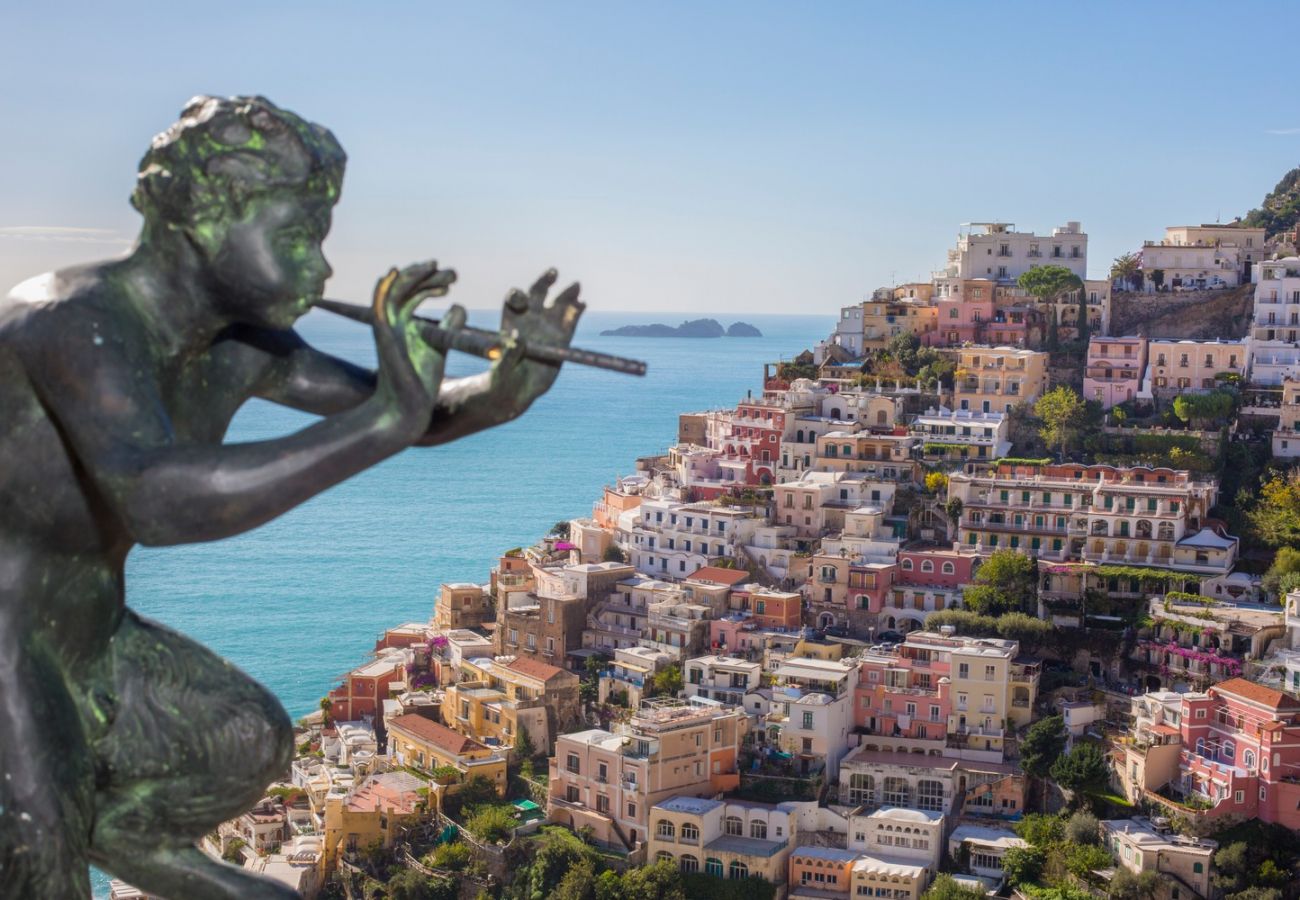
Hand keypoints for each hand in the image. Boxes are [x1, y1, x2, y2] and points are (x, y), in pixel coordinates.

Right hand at [371, 260, 462, 441]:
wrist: (405, 410)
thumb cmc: (420, 382)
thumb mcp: (438, 345)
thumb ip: (447, 325)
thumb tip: (459, 305)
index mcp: (404, 324)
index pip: (414, 293)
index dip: (431, 281)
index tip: (452, 278)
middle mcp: (393, 323)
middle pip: (405, 287)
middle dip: (427, 275)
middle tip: (452, 273)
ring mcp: (386, 329)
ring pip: (393, 290)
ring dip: (414, 275)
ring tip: (437, 267)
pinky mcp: (383, 337)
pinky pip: (378, 307)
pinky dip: (383, 288)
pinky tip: (394, 272)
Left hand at [489, 269, 583, 418]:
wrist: (518, 391)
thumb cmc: (502, 378)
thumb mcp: (501, 369)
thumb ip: (509, 355)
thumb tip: (518, 339)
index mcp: (511, 321)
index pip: (513, 301)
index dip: (517, 296)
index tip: (520, 297)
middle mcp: (530, 318)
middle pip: (537, 294)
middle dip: (544, 282)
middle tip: (553, 273)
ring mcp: (547, 326)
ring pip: (558, 303)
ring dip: (566, 293)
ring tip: (575, 286)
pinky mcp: (562, 338)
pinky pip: (571, 320)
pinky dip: (576, 311)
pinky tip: (581, 305)